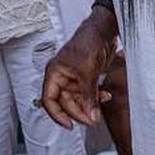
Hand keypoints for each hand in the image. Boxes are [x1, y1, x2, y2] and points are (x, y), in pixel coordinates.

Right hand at [41, 10, 115, 127]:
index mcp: (54, 73)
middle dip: (78, 112)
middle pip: (65, 103)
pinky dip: (96, 97)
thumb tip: (91, 116)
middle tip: (91, 120)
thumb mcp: (87, 73)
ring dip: (89, 106)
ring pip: (78, 99)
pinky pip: (88, 93)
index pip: (49, 100)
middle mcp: (62, 76)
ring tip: (98, 112)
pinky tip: (105, 96)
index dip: (57, 115)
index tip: (69, 125)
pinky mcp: (86, 76)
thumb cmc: (88, 42)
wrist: (104, 30)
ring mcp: (74, 77)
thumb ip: (89, 96)